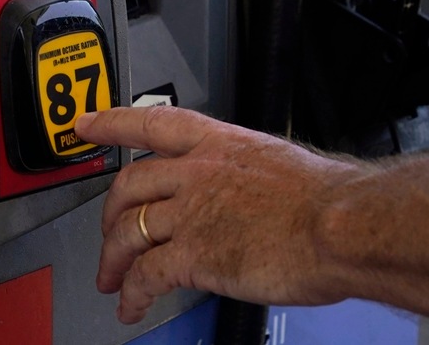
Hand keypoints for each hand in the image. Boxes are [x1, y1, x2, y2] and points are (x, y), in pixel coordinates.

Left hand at [75, 106, 362, 323]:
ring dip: (113, 260)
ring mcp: (191, 212)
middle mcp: (197, 172)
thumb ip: (248, 176)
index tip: (86, 125)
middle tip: (106, 234)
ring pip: (127, 231)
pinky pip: (145, 275)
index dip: (112, 123)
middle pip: (129, 185)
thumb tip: (246, 193)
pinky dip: (133, 293)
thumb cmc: (329, 201)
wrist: (342, 226)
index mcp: (220, 144)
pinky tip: (133, 306)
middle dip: (109, 214)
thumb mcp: (280, 165)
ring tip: (112, 280)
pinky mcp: (193, 254)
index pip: (151, 122)